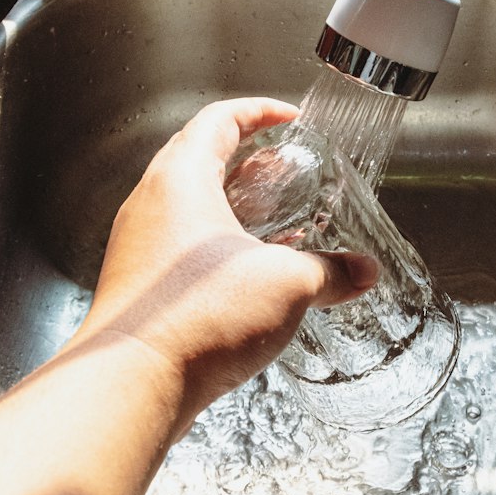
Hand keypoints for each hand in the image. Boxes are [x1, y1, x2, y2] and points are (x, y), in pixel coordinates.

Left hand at [73, 97, 378, 432]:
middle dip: (247, 161)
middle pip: (198, 158)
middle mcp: (151, 202)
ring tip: (277, 227)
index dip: (258, 112)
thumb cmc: (196, 317)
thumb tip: (362, 273)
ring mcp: (139, 244)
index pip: (218, 119)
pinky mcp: (138, 284)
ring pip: (188, 206)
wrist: (132, 382)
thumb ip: (331, 272)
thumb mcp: (287, 284)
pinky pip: (179, 247)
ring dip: (233, 207)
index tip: (288, 118)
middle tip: (286, 172)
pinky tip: (250, 276)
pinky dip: (216, 246)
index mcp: (181, 178)